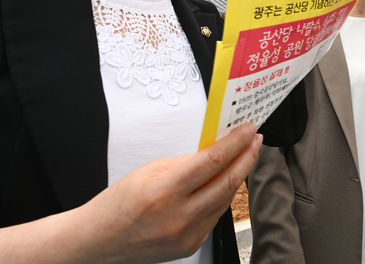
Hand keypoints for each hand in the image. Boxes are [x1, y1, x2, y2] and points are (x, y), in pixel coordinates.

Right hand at [82, 123, 260, 262]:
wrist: (99, 241)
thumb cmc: (119, 204)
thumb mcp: (149, 171)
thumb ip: (186, 161)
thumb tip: (216, 149)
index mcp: (165, 192)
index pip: (213, 161)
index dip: (236, 142)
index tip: (248, 129)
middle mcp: (179, 217)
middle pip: (228, 182)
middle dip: (247, 157)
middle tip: (254, 140)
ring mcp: (187, 235)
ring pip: (225, 199)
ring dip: (237, 176)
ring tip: (242, 157)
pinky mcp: (191, 245)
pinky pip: (215, 215)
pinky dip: (222, 196)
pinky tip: (221, 183)